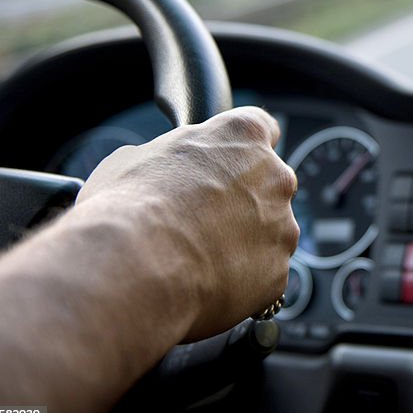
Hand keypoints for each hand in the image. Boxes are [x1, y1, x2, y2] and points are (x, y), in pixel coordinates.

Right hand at [73, 106, 298, 340]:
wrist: (135, 267)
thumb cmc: (130, 207)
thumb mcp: (134, 159)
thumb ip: (169, 157)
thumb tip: (161, 168)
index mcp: (244, 137)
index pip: (262, 128)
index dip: (242, 149)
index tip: (231, 162)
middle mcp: (275, 178)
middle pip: (268, 186)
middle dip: (242, 201)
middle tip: (202, 220)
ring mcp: (282, 228)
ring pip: (269, 234)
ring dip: (243, 243)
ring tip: (197, 258)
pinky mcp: (278, 273)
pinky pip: (263, 275)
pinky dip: (241, 281)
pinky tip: (205, 283)